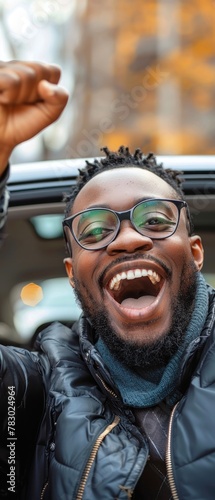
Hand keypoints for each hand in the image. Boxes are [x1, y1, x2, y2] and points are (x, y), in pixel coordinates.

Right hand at [0, 60, 68, 174]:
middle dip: (34, 94)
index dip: (49, 92)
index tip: (35, 103)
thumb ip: (60, 98)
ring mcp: (3, 67)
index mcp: (33, 71)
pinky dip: (9, 97)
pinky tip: (1, 99)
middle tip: (20, 104)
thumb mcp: (49, 114)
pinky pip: (12, 81)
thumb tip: (45, 85)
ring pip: (27, 75)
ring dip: (20, 97)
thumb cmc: (21, 124)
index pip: (54, 71)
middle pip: (41, 70)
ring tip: (9, 102)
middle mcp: (17, 65)